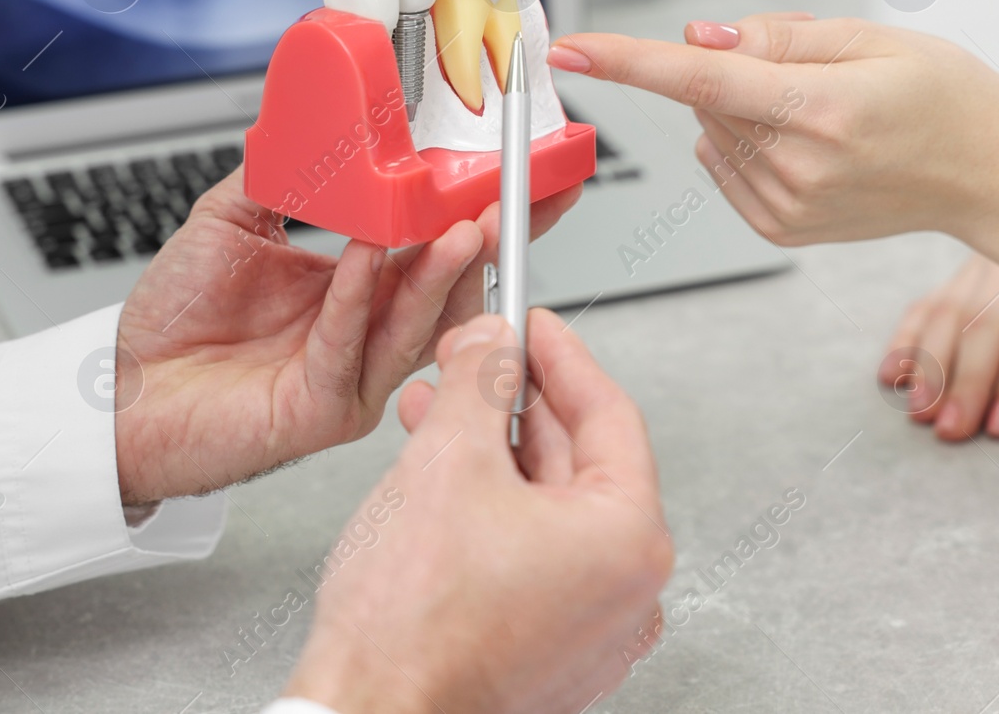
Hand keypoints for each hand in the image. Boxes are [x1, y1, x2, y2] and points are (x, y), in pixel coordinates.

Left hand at [113, 170, 581, 503]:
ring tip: (463, 228)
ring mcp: (350, 379)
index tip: (516, 177)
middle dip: (484, 244)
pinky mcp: (320, 410)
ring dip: (441, 273)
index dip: (476, 215)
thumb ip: (283, 175)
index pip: (430, 250)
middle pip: (445, 290)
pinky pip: (347, 345)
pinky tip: (368, 255)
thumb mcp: (232, 222)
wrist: (123, 387)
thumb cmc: (173, 323)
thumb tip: (324, 121)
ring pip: (414, 324)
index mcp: (354, 294)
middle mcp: (363, 339)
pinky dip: (359, 296)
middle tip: (510, 201)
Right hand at [284, 312, 672, 713]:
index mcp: (628, 541)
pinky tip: (439, 481)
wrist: (370, 712)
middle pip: (576, 461)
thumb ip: (479, 381)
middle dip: (511, 404)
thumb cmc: (412, 621)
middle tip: (470, 361)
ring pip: (545, 509)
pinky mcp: (545, 651)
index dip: (559, 356)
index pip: (609, 413)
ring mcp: (587, 629)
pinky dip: (489, 510)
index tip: (529, 324)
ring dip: (489, 453)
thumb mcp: (447, 458)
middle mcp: (625, 592)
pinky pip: (529, 556)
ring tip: (433, 416)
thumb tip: (493, 342)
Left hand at [548, 15, 998, 244]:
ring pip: (710, 129)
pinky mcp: (778, 228)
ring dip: (741, 107)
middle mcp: (795, 165)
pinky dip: (745, 143)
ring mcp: (784, 205)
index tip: (570, 49)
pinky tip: (806, 143)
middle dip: (732, 64)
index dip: (626, 61)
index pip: (697, 78)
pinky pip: (723, 165)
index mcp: (818, 108)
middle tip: (806, 65)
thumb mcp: (871, 36)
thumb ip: (774, 35)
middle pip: (704, 94)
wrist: (987, 172)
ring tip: (820, 109)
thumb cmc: (942, 96)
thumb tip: (693, 37)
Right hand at [886, 253, 998, 439]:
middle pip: (978, 325)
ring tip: (918, 409)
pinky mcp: (955, 280)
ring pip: (943, 315)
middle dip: (962, 382)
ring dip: (926, 367)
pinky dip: (904, 342)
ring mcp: (976, 270)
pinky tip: (890, 374)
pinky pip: (922, 307)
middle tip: (949, 429)